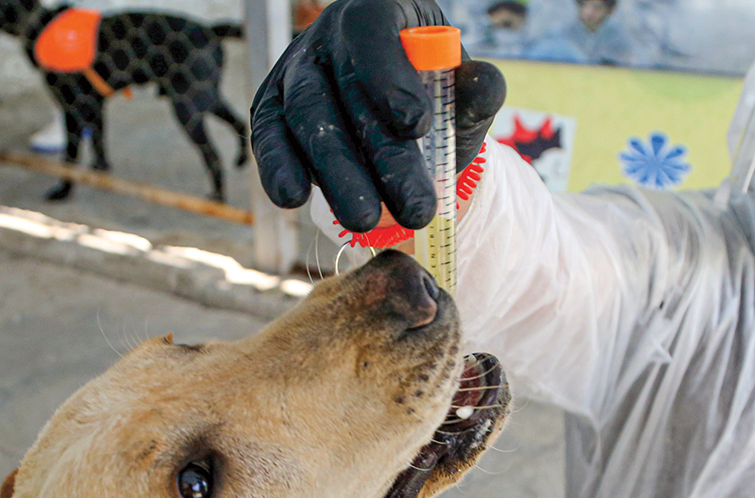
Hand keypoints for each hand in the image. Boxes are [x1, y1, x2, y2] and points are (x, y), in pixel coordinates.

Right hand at [251, 0, 505, 232]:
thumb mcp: (461, 89)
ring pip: (306, 119)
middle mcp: (327, 38)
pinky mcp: (270, 110)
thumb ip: (477, 88)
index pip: (372, 33)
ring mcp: (294, 72)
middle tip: (415, 207)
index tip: (417, 126)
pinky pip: (269, 138)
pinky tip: (293, 198)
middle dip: (380, 155)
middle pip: (342, 91)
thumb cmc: (432, 91)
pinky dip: (279, 168)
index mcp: (376, 13)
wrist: (393, 108)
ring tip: (367, 220)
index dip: (389, 78)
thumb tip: (485, 84)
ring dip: (337, 174)